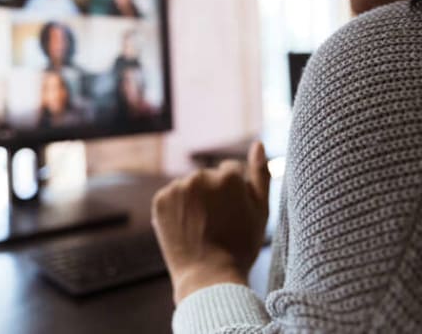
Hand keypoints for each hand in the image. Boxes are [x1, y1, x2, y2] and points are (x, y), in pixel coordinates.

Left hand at [151, 142, 269, 303]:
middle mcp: (201, 175)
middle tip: (216, 225)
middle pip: (208, 178)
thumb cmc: (241, 246)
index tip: (232, 215)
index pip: (230, 172)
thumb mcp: (261, 211)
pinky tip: (185, 228)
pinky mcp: (160, 200)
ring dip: (193, 201)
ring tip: (200, 228)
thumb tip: (258, 143)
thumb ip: (260, 174)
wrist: (209, 277)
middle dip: (211, 195)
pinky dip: (176, 209)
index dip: (233, 195)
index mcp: (228, 175)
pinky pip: (171, 197)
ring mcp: (178, 187)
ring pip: (189, 187)